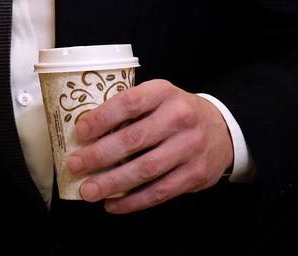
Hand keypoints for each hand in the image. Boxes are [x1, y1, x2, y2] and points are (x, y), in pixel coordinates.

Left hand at [64, 79, 233, 212]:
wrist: (222, 129)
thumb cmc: (177, 112)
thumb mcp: (158, 98)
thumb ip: (131, 110)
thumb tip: (87, 131)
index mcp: (164, 93)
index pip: (129, 103)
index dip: (102, 118)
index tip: (80, 131)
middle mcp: (179, 118)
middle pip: (133, 139)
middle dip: (99, 155)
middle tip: (75, 164)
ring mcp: (189, 148)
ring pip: (145, 169)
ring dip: (112, 182)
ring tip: (88, 190)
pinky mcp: (195, 175)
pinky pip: (159, 192)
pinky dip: (133, 201)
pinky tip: (113, 204)